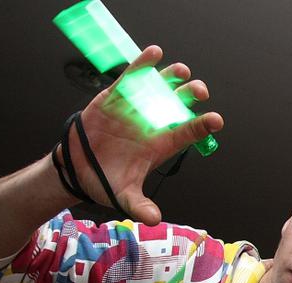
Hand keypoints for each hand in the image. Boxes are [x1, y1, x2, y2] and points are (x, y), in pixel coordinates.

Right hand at [61, 45, 223, 224]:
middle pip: (179, 106)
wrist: (76, 169)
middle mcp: (152, 124)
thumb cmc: (104, 181)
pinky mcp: (115, 97)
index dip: (202, 126)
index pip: (187, 133)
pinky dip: (142, 66)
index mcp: (160, 146)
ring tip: (181, 72)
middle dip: (191, 97)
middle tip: (199, 91)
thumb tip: (154, 220)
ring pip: (159, 89)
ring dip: (171, 79)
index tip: (216, 120)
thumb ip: (139, 206)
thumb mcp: (122, 196)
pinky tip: (154, 53)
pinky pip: (132, 78)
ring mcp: (136, 109)